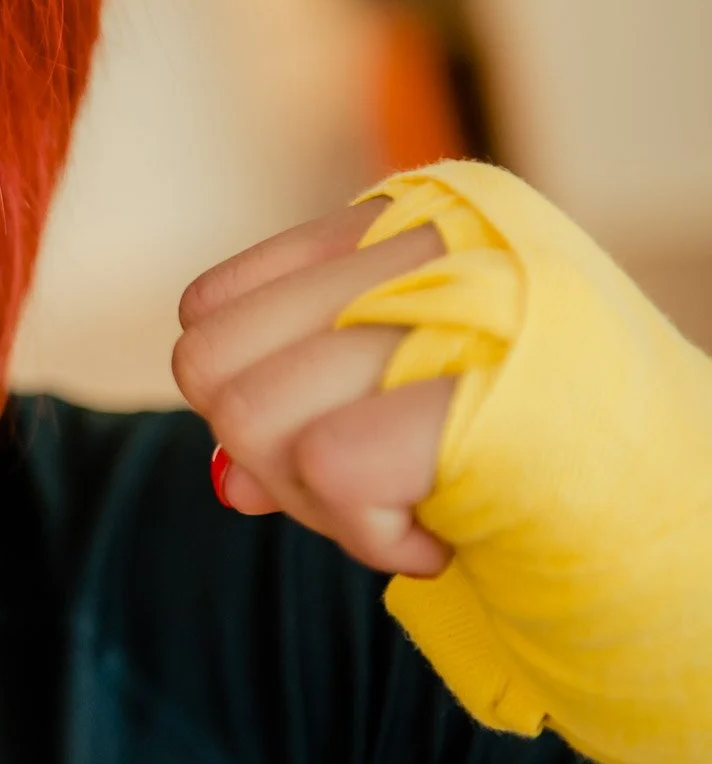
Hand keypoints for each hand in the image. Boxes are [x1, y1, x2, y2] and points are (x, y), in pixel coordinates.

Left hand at [173, 199, 453, 577]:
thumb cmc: (558, 460)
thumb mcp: (430, 411)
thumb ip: (311, 418)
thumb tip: (228, 483)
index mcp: (406, 221)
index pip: (207, 306)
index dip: (241, 392)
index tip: (334, 435)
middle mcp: (429, 238)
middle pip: (206, 363)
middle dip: (268, 458)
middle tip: (374, 493)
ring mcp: (459, 302)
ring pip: (252, 417)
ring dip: (323, 507)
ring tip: (417, 518)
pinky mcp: (478, 392)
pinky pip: (326, 467)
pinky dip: (368, 535)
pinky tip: (435, 542)